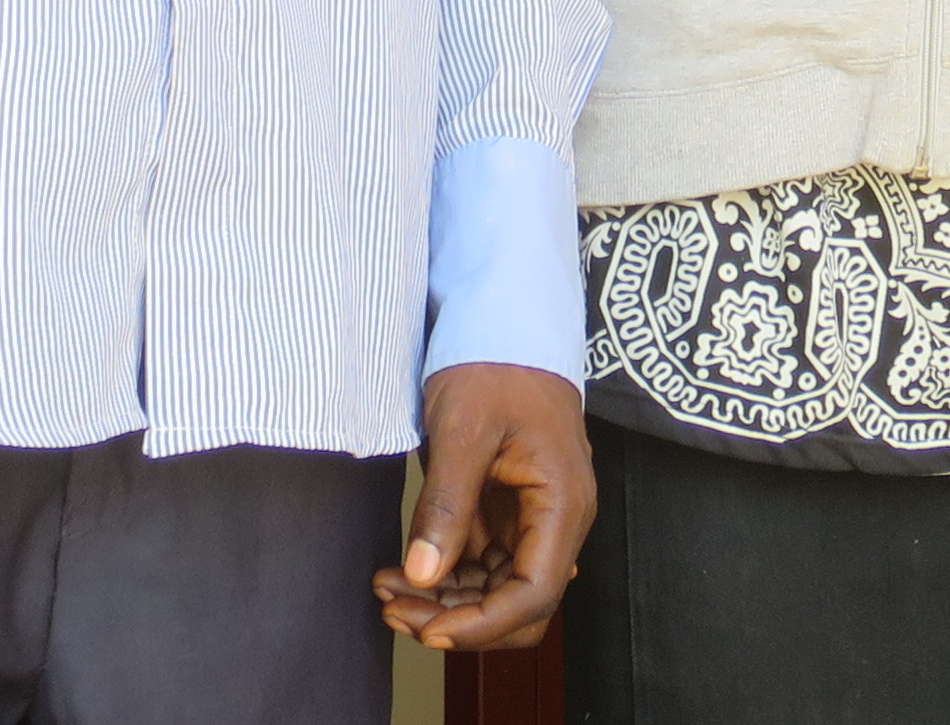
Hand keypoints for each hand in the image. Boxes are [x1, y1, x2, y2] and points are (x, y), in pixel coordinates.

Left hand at [370, 361, 592, 651]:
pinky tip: (401, 570)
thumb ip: (446, 505)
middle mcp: (557, 521)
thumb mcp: (464, 430)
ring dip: (445, 601)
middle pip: (518, 605)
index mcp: (563, 503)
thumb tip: (425, 575)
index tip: (429, 629)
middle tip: (395, 610)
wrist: (502, 321)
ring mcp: (533, 519)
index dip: (483, 624)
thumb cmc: (493, 364)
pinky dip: (444, 575)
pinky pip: (481, 564)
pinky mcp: (508, 512)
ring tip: (386, 590)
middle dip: (459, 620)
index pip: (535, 594)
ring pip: (496, 591)